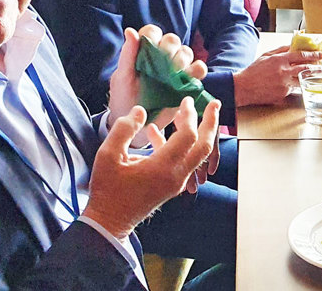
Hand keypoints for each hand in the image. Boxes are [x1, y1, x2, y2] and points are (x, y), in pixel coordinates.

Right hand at [83, 99, 220, 238]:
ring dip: (198, 133)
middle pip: (205, 146)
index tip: (186, 100)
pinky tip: (156, 132)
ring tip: (188, 113)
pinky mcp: (172, 185)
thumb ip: (124, 130)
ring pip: (197, 154)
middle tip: (214, 103)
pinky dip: (177, 145)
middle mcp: (176, 175)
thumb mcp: (108, 156)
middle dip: (211, 122)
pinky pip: (183, 161)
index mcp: (163, 167)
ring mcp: (177, 182)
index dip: (189, 115)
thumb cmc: (107, 190)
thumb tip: (140, 111)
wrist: (110, 222)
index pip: (188, 136)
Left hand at [108, 25, 207, 146]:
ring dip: (182, 60)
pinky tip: (187, 80)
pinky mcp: (187, 82)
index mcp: (144, 51)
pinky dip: (197, 71)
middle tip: (162, 65)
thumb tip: (130, 30)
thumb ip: (128, 54)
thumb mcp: (122, 77)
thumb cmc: (124, 98)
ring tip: (172, 75)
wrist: (136, 124)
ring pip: (187, 52)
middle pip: (173, 40)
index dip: (153, 35)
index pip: (152, 32)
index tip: (149, 47)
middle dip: (169, 49)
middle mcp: (161, 56)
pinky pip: (199, 69)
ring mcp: (176, 69)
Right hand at [233, 46, 321, 105]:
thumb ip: (280, 50)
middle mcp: (283, 72)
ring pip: (302, 80)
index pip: (300, 55)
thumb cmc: (253, 71)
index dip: (312, 55)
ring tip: (319, 77)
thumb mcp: (266, 56)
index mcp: (279, 60)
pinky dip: (295, 86)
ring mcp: (284, 84)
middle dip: (318, 67)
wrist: (244, 87)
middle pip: (305, 68)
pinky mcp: (283, 94)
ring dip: (311, 78)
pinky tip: (299, 85)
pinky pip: (293, 89)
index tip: (321, 54)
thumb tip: (292, 46)